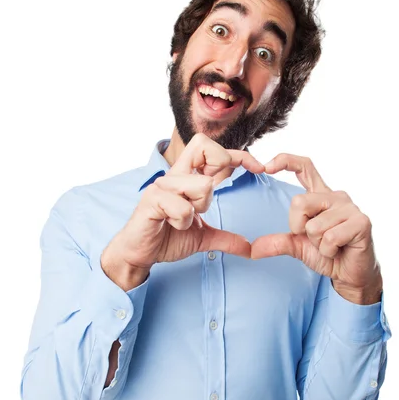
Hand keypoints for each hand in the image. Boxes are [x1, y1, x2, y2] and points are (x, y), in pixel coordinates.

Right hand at [103, 134, 264, 274]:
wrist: (140, 254)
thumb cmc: (166, 238)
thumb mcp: (203, 238)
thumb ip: (226, 238)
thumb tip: (249, 247)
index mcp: (188, 179)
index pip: (214, 152)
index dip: (239, 155)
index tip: (259, 168)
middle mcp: (176, 176)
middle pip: (202, 145)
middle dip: (219, 167)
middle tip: (211, 197)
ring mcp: (163, 185)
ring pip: (201, 184)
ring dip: (199, 209)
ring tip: (185, 221)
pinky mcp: (152, 199)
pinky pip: (183, 207)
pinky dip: (184, 222)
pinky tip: (173, 225)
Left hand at [251, 154, 381, 303]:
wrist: (350, 274)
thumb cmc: (327, 254)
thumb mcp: (297, 246)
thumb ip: (277, 242)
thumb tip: (253, 249)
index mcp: (320, 195)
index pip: (304, 167)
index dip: (285, 161)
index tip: (266, 166)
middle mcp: (336, 196)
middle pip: (299, 203)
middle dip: (299, 228)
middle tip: (315, 239)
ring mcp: (350, 208)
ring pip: (314, 226)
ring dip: (317, 244)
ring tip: (331, 246)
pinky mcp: (361, 222)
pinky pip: (330, 238)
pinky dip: (328, 251)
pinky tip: (339, 250)